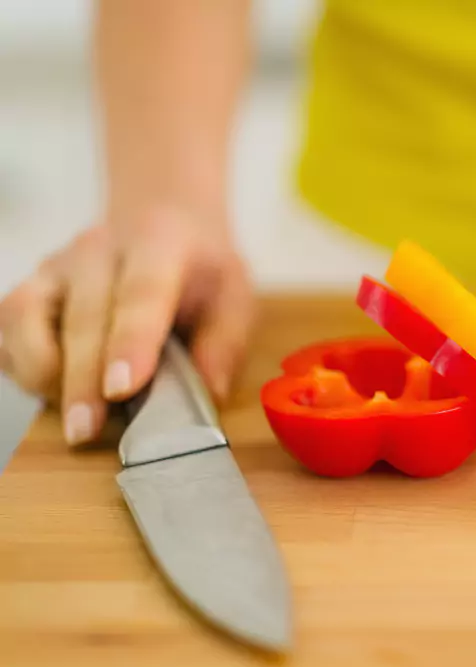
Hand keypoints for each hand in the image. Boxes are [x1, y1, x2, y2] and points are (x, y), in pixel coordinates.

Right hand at [0, 208, 255, 445]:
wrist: (164, 220)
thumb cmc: (200, 267)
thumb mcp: (235, 294)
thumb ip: (225, 341)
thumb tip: (209, 390)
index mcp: (158, 245)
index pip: (141, 293)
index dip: (129, 342)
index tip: (121, 388)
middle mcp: (98, 249)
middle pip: (82, 317)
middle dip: (82, 381)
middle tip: (88, 429)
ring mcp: (56, 266)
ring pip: (27, 320)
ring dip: (46, 376)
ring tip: (79, 413)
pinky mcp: (29, 287)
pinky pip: (7, 330)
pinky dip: (23, 366)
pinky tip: (55, 388)